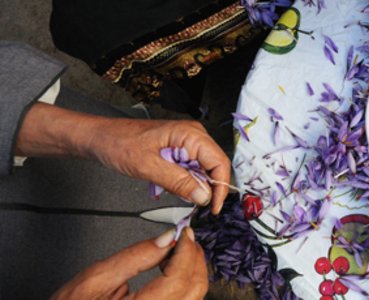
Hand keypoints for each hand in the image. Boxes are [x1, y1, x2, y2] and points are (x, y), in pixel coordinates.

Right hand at [52, 228, 207, 299]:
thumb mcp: (95, 278)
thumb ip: (135, 256)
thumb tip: (166, 238)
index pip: (179, 279)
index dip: (186, 251)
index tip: (184, 233)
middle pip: (194, 290)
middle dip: (194, 259)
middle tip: (184, 239)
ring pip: (194, 298)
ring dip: (193, 272)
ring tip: (179, 252)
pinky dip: (186, 285)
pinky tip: (175, 272)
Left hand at [88, 118, 229, 213]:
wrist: (100, 138)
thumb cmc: (119, 144)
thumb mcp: (149, 167)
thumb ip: (179, 182)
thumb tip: (204, 196)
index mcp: (191, 134)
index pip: (220, 163)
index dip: (220, 188)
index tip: (213, 208)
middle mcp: (193, 136)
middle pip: (213, 168)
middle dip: (203, 188)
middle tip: (188, 202)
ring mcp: (187, 143)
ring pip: (202, 171)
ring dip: (190, 186)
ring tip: (167, 188)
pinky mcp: (180, 150)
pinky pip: (190, 170)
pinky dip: (181, 182)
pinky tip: (164, 184)